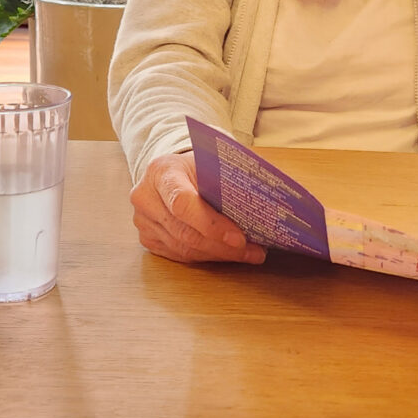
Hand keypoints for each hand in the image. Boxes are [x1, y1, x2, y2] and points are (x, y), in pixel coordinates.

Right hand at [130, 152, 267, 264]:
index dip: (212, 224)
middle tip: (253, 251)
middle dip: (223, 246)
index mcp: (161, 171)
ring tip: (249, 254)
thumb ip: (233, 176)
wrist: (171, 171)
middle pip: (185, 231)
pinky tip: (228, 255)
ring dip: (219, 255)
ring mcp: (143, 221)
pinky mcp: (148, 238)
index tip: (239, 238)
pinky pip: (179, 255)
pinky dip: (207, 257)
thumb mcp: (211, 160)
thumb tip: (274, 197)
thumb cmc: (196, 164)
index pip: (182, 202)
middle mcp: (145, 197)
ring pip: (184, 248)